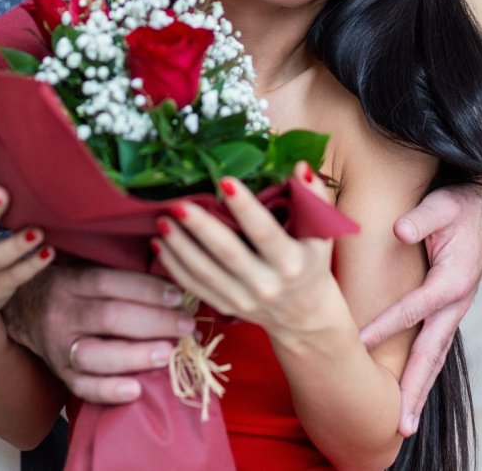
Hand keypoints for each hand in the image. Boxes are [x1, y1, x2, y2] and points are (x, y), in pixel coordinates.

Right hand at [2, 261, 194, 403]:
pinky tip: (136, 390)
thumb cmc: (68, 286)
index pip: (109, 282)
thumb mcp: (83, 268)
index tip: (178, 297)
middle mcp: (60, 314)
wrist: (22, 310)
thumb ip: (120, 275)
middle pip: (108, 318)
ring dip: (135, 356)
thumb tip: (175, 285)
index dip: (146, 289)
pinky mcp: (59, 373)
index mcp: (69, 281)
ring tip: (167, 354)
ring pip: (95, 355)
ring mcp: (57, 347)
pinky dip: (109, 391)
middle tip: (186, 327)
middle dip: (153, 323)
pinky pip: (82, 387)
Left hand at [155, 164, 337, 336]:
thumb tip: (300, 166)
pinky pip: (195, 286)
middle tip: (177, 204)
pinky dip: (174, 267)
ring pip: (205, 272)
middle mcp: (266, 284)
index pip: (264, 232)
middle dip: (200, 228)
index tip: (225, 181)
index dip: (245, 207)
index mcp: (291, 262)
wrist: (304, 316)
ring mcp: (243, 299)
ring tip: (161, 220)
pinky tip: (160, 244)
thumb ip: (314, 197)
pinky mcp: (226, 307)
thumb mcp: (321, 234)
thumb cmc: (312, 264)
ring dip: (180, 246)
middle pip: (227, 253)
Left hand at [359, 185, 481, 435]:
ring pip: (435, 359)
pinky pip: (434, 350)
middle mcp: (456, 304)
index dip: (386, 326)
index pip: (414, 309)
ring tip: (404, 426)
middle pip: (431, 353)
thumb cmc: (460, 205)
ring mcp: (453, 312)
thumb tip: (399, 229)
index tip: (360, 344)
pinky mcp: (448, 313)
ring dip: (419, 392)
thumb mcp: (442, 205)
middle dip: (414, 389)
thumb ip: (422, 218)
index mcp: (453, 280)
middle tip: (400, 425)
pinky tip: (410, 396)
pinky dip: (423, 375)